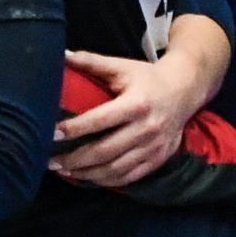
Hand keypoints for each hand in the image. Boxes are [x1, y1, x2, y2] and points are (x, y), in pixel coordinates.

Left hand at [55, 48, 209, 186]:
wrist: (185, 90)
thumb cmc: (147, 78)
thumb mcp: (121, 66)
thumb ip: (91, 62)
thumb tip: (61, 56)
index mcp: (137, 104)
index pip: (100, 121)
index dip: (74, 129)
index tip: (50, 134)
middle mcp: (147, 129)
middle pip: (105, 150)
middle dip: (75, 159)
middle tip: (49, 161)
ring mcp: (155, 147)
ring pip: (116, 168)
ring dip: (87, 174)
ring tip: (63, 171)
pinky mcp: (159, 158)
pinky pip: (131, 176)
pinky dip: (107, 180)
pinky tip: (88, 178)